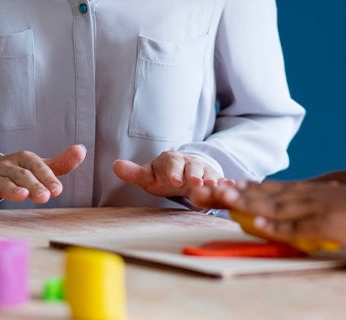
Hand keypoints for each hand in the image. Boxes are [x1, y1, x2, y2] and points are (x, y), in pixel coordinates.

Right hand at [0, 144, 86, 208]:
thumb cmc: (14, 171)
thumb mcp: (36, 167)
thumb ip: (59, 163)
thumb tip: (82, 150)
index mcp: (23, 159)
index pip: (37, 165)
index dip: (47, 176)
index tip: (57, 190)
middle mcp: (7, 165)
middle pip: (21, 175)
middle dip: (33, 185)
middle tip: (45, 197)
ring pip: (3, 182)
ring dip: (13, 189)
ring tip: (23, 196)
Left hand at [112, 150, 231, 198]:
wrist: (184, 172)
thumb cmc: (164, 176)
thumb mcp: (148, 176)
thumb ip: (133, 173)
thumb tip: (115, 165)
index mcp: (171, 160)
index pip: (172, 163)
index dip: (174, 171)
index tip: (174, 180)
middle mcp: (188, 162)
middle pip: (193, 166)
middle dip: (195, 174)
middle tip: (196, 183)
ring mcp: (203, 169)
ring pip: (208, 173)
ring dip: (211, 179)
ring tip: (214, 186)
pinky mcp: (214, 177)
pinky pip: (221, 180)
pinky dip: (226, 183)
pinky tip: (230, 186)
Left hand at [193, 151, 345, 251]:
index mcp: (322, 190)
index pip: (282, 187)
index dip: (257, 186)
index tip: (236, 184)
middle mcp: (314, 196)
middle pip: (271, 194)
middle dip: (243, 193)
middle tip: (217, 189)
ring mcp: (318, 209)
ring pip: (275, 207)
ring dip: (248, 204)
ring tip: (225, 200)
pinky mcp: (324, 224)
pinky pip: (293, 227)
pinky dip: (273, 225)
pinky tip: (256, 222)